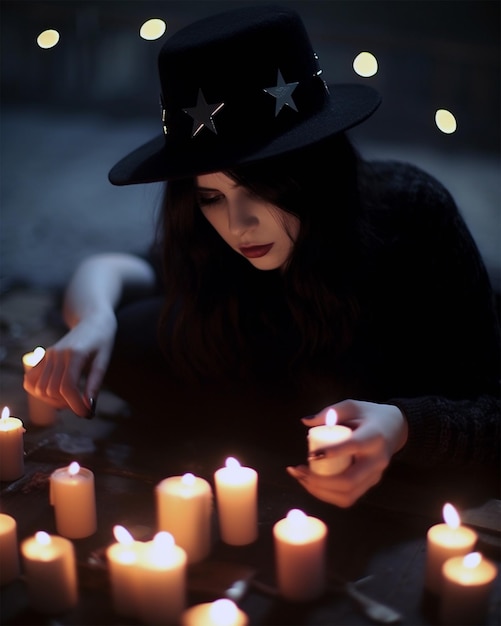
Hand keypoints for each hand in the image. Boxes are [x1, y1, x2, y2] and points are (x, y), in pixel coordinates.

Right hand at [23, 310, 116, 417]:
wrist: (92, 321)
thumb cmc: (102, 340)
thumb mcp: (104, 361)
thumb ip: (95, 384)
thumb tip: (89, 408)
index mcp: (75, 354)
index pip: (68, 387)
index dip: (76, 405)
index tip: (87, 414)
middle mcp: (57, 354)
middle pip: (52, 390)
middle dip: (68, 404)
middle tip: (82, 406)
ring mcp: (48, 355)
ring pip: (39, 388)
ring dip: (53, 401)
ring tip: (71, 400)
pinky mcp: (44, 357)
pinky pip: (31, 380)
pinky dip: (38, 392)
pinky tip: (55, 394)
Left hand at [286, 399, 407, 506]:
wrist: (397, 428)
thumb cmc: (371, 415)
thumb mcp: (352, 406)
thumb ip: (330, 412)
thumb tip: (306, 422)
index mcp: (373, 437)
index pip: (353, 446)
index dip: (332, 452)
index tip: (310, 455)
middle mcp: (376, 461)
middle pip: (348, 481)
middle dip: (319, 481)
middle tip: (299, 470)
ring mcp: (375, 476)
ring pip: (347, 495)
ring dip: (320, 492)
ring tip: (301, 478)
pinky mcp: (370, 484)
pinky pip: (348, 497)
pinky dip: (327, 495)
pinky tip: (312, 484)